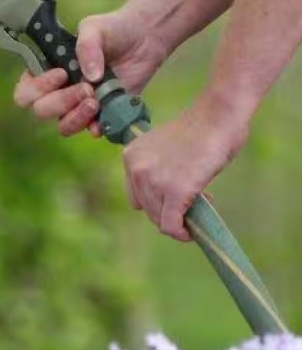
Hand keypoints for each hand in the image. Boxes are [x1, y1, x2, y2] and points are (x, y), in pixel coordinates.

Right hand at [13, 10, 169, 135]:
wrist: (145, 37)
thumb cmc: (112, 30)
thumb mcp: (94, 27)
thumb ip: (86, 46)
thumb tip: (90, 76)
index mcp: (46, 71)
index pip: (25, 92)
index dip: (38, 88)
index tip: (61, 73)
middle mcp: (58, 92)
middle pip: (42, 111)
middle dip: (61, 102)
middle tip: (86, 88)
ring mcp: (78, 106)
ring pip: (63, 126)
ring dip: (76, 117)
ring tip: (95, 102)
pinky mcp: (100, 115)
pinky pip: (91, 130)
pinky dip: (97, 127)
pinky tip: (106, 113)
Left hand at [122, 94, 248, 241]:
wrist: (217, 116)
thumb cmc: (201, 127)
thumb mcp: (165, 149)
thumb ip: (160, 171)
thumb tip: (170, 200)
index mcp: (130, 157)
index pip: (136, 195)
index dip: (157, 201)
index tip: (176, 198)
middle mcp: (135, 170)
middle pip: (146, 209)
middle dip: (168, 211)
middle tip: (192, 205)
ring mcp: (152, 181)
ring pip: (158, 219)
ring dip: (177, 220)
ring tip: (198, 212)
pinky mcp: (173, 191)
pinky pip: (170, 225)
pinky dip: (180, 233)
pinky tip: (191, 233)